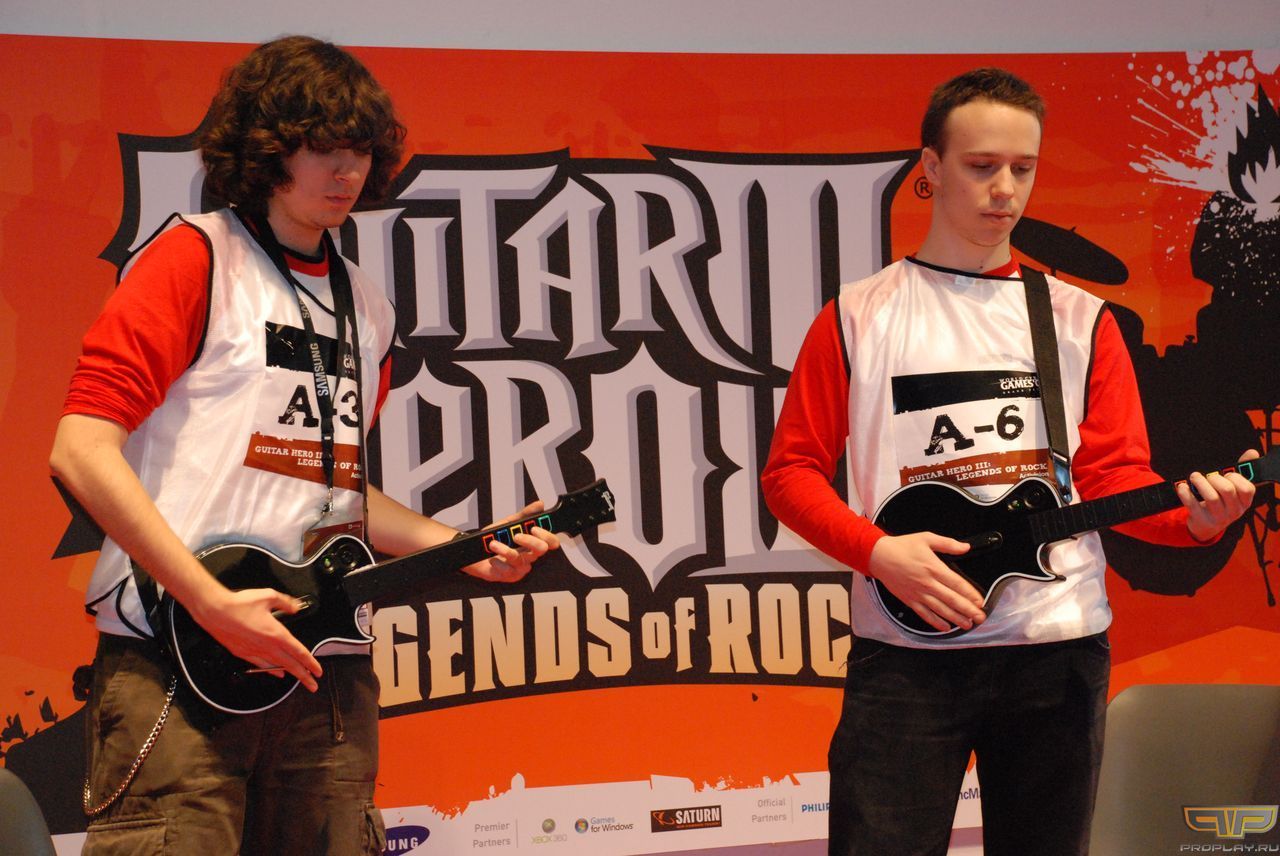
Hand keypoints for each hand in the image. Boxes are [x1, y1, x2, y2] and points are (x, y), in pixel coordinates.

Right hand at [189, 586, 322, 690]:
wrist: (214, 611)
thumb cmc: (239, 604)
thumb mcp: (269, 596)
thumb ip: (285, 603)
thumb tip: (295, 608)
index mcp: (276, 634)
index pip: (299, 652)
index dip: (310, 663)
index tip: (318, 671)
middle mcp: (266, 646)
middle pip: (290, 665)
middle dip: (304, 677)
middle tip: (313, 685)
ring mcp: (254, 652)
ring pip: (276, 667)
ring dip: (289, 673)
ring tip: (298, 679)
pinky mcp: (242, 653)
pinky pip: (260, 665)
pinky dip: (270, 671)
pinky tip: (275, 673)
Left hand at [462, 501, 560, 582]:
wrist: (476, 554)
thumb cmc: (495, 540)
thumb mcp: (509, 524)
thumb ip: (524, 515)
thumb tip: (539, 504)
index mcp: (533, 543)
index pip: (551, 542)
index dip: (546, 535)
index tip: (534, 528)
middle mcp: (530, 556)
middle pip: (541, 550)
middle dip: (529, 541)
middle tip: (516, 536)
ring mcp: (521, 567)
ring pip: (519, 559)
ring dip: (504, 549)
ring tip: (493, 543)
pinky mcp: (510, 576)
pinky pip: (507, 570)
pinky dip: (497, 562)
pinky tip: (492, 558)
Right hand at [868, 532, 985, 631]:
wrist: (878, 556)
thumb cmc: (901, 547)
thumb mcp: (926, 538)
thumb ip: (948, 544)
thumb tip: (965, 547)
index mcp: (933, 567)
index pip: (957, 584)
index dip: (970, 594)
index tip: (980, 601)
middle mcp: (927, 583)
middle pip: (952, 600)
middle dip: (968, 610)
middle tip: (980, 617)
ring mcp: (918, 594)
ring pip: (941, 610)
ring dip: (956, 618)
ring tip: (968, 624)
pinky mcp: (909, 600)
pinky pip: (925, 614)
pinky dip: (936, 622)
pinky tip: (946, 627)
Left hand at [1179, 449, 1259, 542]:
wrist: (1206, 526)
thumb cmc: (1222, 501)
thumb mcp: (1234, 489)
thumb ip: (1242, 471)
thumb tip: (1252, 452)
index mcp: (1245, 502)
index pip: (1247, 488)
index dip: (1236, 478)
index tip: (1227, 474)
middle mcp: (1234, 511)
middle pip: (1227, 490)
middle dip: (1216, 478)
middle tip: (1209, 476)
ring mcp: (1218, 517)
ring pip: (1211, 497)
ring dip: (1200, 483)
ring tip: (1194, 476)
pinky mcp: (1202, 520)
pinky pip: (1193, 505)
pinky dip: (1186, 493)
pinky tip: (1183, 486)